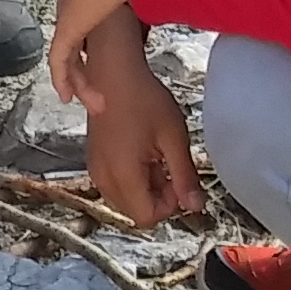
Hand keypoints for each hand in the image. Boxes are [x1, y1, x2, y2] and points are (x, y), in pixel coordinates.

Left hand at [45, 0, 144, 107]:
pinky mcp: (67, 27)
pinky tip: (71, 98)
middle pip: (76, 41)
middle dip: (86, 67)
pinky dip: (65, 80)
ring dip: (82, 81)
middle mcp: (75, 1)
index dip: (94, 43)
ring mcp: (68, 14)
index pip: (88, 20)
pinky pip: (60, 61)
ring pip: (68, 56)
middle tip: (102, 90)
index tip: (108, 57)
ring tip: (98, 103)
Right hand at [65, 8, 205, 224]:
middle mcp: (104, 176)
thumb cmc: (143, 99)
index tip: (179, 180)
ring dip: (145, 186)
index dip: (169, 205)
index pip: (147, 216)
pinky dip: (132, 176)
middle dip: (158, 197)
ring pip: (125, 198)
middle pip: (135, 210)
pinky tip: (142, 150)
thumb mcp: (173, 138)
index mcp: (123, 174)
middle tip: (170, 166)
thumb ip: (185, 176)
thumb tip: (196, 206)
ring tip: (156, 155)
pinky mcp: (94, 159)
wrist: (113, 73)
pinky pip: (115, 182)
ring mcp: (96, 168)